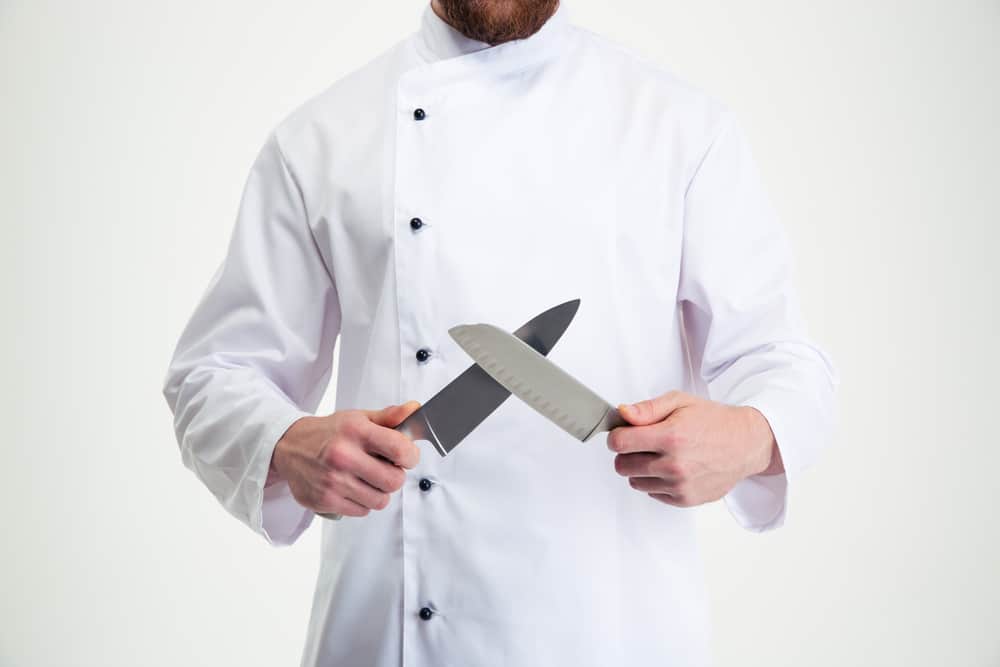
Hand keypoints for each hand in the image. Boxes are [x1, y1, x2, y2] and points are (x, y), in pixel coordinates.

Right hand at [270, 401, 421, 516]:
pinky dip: (362, 502)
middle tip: (384, 469)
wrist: (289, 446)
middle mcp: (343, 456)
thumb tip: (414, 410)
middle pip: (394, 481)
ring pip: (380, 500)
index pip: (400, 450)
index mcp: (355, 432)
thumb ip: (389, 417)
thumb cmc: (329, 433)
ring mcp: (333, 481)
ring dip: (379, 492)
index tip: (406, 456)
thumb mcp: (358, 418)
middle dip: (395, 476)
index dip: (411, 456)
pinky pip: (362, 511)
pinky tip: (352, 488)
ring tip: (367, 479)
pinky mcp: (325, 501)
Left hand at [607, 391, 781, 507]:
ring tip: (658, 455)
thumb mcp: (680, 402)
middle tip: (642, 444)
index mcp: (670, 437)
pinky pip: (652, 493)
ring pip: (634, 481)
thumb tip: (623, 414)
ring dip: (640, 469)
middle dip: (626, 453)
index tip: (623, 433)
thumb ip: (647, 409)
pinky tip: (670, 468)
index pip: (619, 443)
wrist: (745, 444)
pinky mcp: (685, 499)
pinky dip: (655, 482)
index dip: (617, 436)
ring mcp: (679, 485)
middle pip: (622, 465)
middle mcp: (674, 464)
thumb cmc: (713, 421)